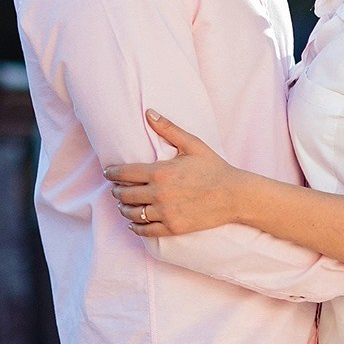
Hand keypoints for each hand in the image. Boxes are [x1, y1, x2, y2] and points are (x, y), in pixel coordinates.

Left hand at [105, 111, 244, 236]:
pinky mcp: (173, 228)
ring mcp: (165, 213)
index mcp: (160, 172)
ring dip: (124, 208)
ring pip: (132, 213)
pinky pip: (146, 230)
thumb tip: (148, 112)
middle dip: (116, 190)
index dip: (112, 173)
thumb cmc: (214, 167)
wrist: (235, 196)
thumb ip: (168, 129)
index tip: (108, 173)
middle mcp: (158, 194)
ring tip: (123, 204)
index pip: (124, 173)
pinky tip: (133, 223)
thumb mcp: (192, 144)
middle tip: (115, 188)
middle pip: (124, 194)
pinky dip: (136, 227)